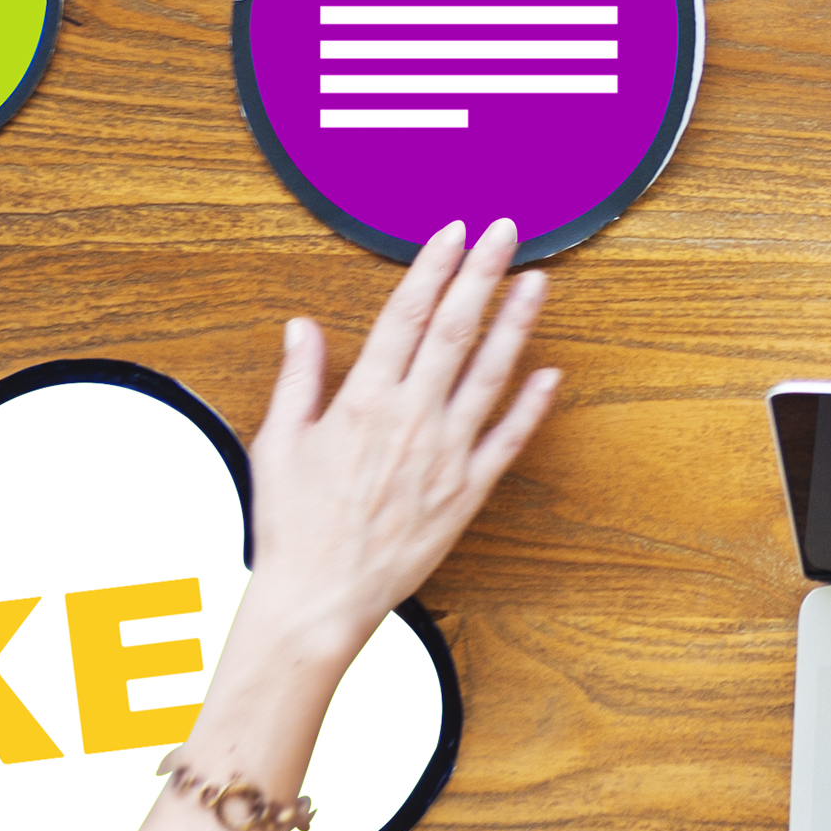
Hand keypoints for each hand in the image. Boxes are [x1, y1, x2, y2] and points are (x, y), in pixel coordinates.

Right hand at [237, 222, 558, 667]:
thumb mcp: (279, 443)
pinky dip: (532, 405)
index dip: (432, 268)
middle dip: (481, 275)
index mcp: (363, 402)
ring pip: (489, 374)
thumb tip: (301, 327)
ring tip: (538, 282)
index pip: (404, 317)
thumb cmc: (294, 526)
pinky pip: (508, 440)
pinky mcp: (467, 491)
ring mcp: (445, 454)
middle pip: (453, 330)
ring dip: (515, 324)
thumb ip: (298, 379)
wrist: (319, 598)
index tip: (453, 232)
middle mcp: (411, 420)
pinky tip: (552, 373)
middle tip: (506, 231)